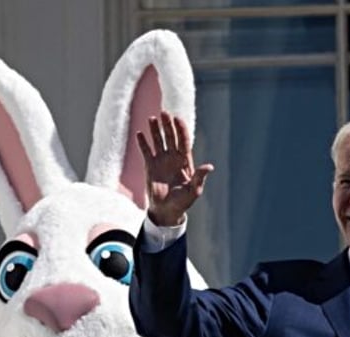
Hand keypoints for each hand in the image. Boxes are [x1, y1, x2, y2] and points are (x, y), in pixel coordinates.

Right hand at [136, 111, 213, 225]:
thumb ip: (199, 177)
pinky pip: (146, 151)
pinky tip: (139, 134)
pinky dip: (143, 143)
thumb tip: (209, 167)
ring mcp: (161, 161)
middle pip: (170, 137)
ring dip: (155, 130)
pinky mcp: (150, 166)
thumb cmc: (183, 202)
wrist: (167, 210)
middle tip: (164, 113)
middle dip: (167, 125)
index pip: (183, 141)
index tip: (177, 119)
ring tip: (151, 119)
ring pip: (158, 141)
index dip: (181, 129)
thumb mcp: (194, 191)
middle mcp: (173, 158)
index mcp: (185, 161)